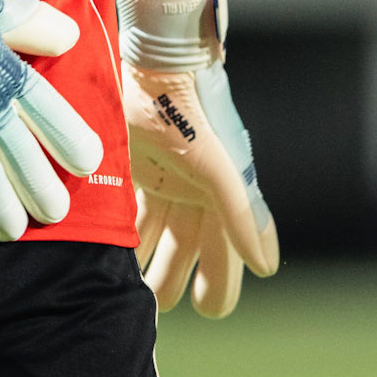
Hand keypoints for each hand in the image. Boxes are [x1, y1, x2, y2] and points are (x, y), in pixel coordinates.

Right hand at [0, 0, 101, 244]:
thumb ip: (34, 24)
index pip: (54, 118)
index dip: (74, 145)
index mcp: (8, 75)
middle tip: (53, 213)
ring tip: (14, 229)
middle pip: (26, 164)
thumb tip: (71, 37)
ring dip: (6, 214)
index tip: (87, 163)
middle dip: (44, 195)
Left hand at [120, 0, 278, 316]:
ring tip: (134, 291)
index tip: (210, 310)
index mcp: (220, 192)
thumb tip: (266, 266)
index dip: (221, 279)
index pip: (225, 248)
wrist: (154, 67)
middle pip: (187, 247)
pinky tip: (109, 255)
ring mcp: (161, 180)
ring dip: (146, 261)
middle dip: (177, 277)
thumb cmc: (191, 113)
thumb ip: (241, 214)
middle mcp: (192, 190)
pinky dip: (123, 234)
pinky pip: (129, 210)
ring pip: (155, 234)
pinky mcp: (131, 167)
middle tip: (163, 305)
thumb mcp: (217, 167)